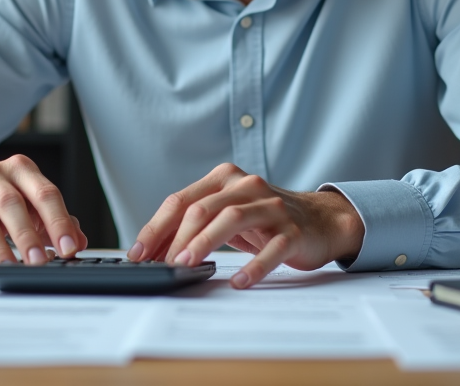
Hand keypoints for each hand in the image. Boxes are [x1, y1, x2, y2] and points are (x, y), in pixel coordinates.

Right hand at [0, 156, 87, 270]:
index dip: (59, 222)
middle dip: (27, 236)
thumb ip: (57, 223)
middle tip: (40, 262)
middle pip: (13, 204)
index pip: (45, 194)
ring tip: (12, 268)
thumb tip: (78, 242)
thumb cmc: (2, 204)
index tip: (68, 248)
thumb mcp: (32, 207)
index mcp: (22, 170)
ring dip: (0, 247)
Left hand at [127, 163, 363, 288]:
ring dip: (205, 243)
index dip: (156, 228)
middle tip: (162, 265)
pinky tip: (239, 281)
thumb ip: (196, 223)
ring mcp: (272, 207)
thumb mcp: (228, 213)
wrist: (321, 220)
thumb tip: (154, 250)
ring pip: (232, 219)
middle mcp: (247, 186)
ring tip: (187, 266)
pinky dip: (253, 265)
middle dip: (176, 238)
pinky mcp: (293, 231)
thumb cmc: (265, 219)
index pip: (181, 201)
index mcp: (225, 179)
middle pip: (203, 208)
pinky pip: (272, 248)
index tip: (138, 254)